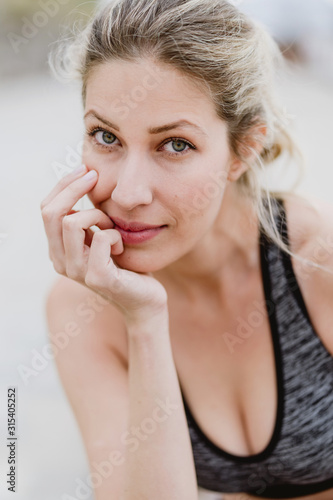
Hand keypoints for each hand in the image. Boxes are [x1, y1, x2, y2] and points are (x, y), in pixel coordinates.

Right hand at [40, 165, 167, 324]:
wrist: (144, 300)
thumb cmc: (125, 265)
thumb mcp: (101, 237)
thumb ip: (87, 220)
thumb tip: (83, 180)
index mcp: (58, 251)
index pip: (46, 210)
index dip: (63, 186)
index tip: (85, 170)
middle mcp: (61, 262)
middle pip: (51, 213)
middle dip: (73, 188)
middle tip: (95, 177)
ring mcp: (77, 272)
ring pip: (72, 222)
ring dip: (98, 216)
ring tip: (112, 226)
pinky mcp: (98, 277)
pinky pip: (100, 237)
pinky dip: (114, 234)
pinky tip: (121, 245)